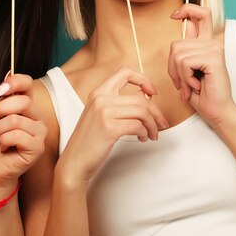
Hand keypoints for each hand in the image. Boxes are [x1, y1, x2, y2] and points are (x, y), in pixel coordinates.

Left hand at [0, 73, 46, 196]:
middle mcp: (37, 116)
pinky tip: (2, 148)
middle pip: (22, 102)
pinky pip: (16, 135)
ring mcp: (40, 132)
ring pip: (15, 120)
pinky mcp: (38, 147)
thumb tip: (6, 79)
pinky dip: (2, 141)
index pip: (27, 84)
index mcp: (26, 106)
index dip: (14, 82)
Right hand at [60, 67, 167, 183]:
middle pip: (140, 99)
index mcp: (98, 92)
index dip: (143, 79)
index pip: (125, 73)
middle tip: (161, 123)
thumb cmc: (89, 141)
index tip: (152, 92)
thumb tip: (145, 97)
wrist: (74, 162)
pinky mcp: (109, 128)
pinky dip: (145, 132)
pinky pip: (138, 125)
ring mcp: (104, 113)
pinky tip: (142, 138)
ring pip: (142, 112)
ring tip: (152, 134)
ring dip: (152, 124)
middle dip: (155, 112)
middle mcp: (101, 99)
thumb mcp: (99, 115)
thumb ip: (117, 104)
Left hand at [169, 4, 235, 127]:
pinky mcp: (214, 58)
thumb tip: (189, 23)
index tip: (174, 15)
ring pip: (178, 55)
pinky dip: (185, 78)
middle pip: (175, 45)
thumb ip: (185, 49)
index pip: (202, 14)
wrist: (217, 112)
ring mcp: (214, 49)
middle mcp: (212, 43)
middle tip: (183, 83)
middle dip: (172, 68)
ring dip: (179, 76)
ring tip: (192, 85)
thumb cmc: (202, 94)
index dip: (187, 9)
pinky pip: (185, 63)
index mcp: (207, 43)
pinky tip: (197, 85)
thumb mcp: (186, 70)